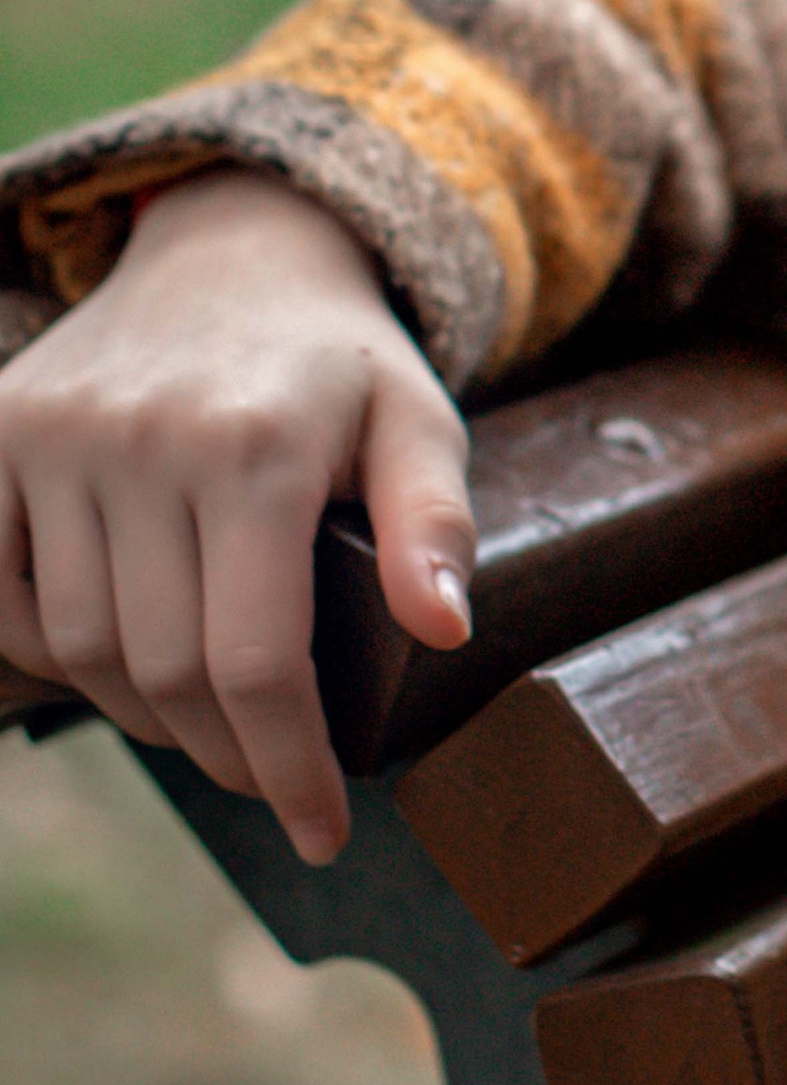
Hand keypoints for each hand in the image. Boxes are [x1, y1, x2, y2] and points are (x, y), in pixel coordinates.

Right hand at [0, 171, 473, 861]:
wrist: (233, 252)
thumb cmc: (338, 362)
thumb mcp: (418, 421)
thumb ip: (436, 524)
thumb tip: (444, 631)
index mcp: (255, 444)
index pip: (257, 661)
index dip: (287, 767)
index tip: (323, 831)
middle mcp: (141, 437)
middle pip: (166, 672)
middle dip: (228, 753)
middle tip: (274, 776)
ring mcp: (54, 433)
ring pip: (83, 648)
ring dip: (147, 712)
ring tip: (211, 718)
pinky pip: (4, 596)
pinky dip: (54, 649)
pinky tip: (121, 657)